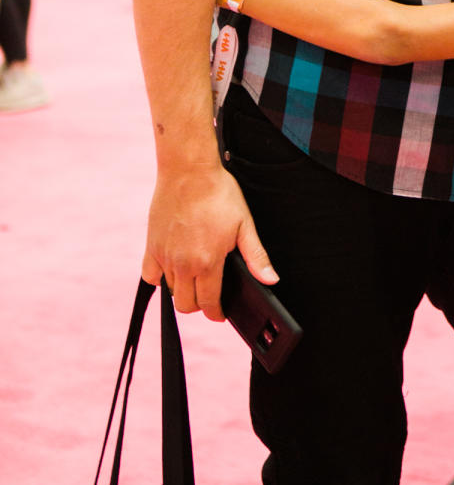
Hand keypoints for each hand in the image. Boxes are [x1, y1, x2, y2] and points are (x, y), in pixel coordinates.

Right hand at [142, 161, 276, 319]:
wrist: (188, 170)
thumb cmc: (219, 193)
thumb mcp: (244, 224)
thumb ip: (256, 256)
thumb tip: (271, 280)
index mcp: (207, 262)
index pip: (209, 304)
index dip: (216, 314)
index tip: (220, 314)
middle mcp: (182, 264)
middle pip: (186, 305)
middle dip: (200, 305)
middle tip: (209, 295)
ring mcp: (164, 256)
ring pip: (170, 292)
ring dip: (183, 291)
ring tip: (195, 279)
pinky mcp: (152, 246)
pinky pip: (151, 276)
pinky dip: (161, 278)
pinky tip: (173, 269)